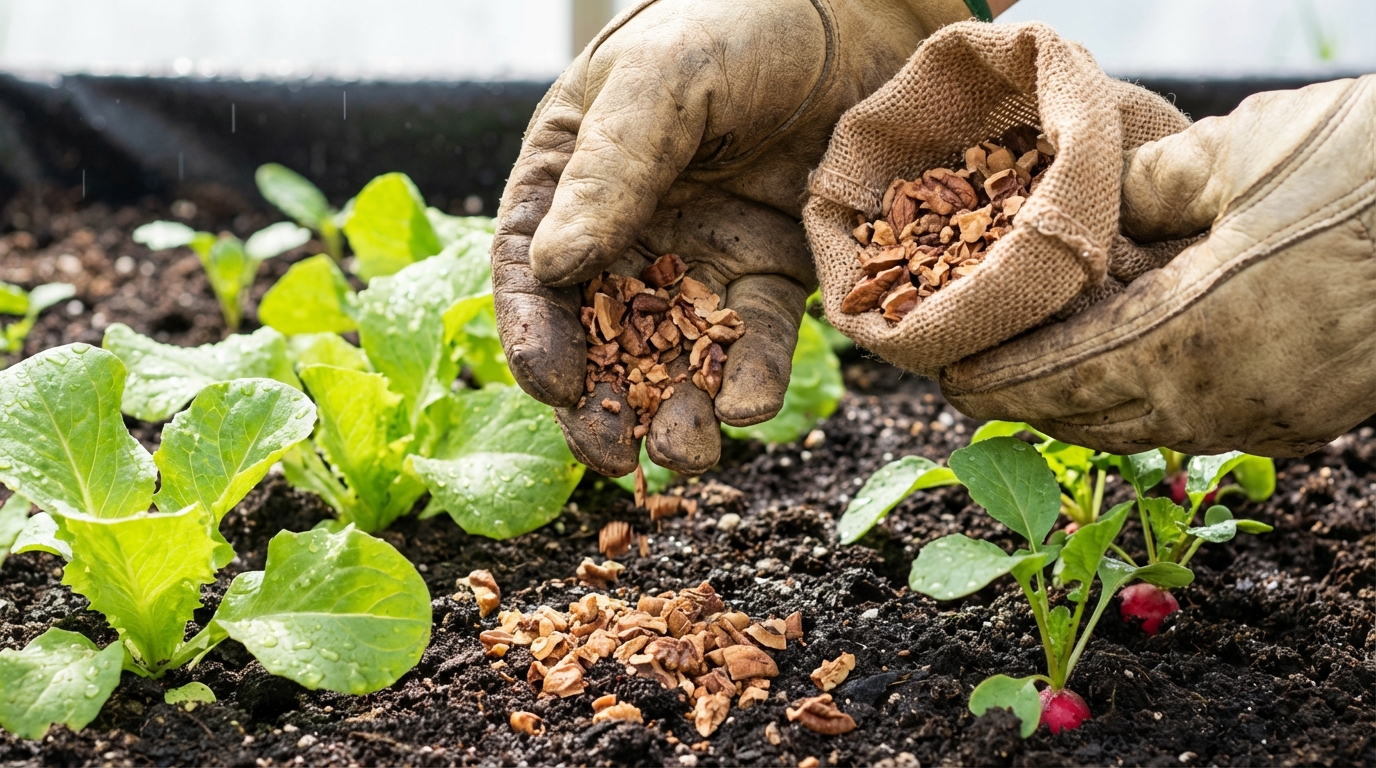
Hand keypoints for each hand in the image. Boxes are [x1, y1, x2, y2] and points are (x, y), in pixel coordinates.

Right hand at [494, 0, 971, 474]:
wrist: (854, 7)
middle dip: (604, 402)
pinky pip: (755, 338)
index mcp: (571, 182)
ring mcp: (701, 256)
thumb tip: (556, 268)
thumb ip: (609, 170)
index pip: (533, 274)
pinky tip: (749, 405)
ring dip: (678, 409)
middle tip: (617, 457)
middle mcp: (628, 230)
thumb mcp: (663, 82)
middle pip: (601, 334)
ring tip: (692, 452)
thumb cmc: (735, 21)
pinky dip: (751, 377)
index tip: (556, 385)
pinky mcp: (772, 271)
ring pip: (676, 352)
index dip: (537, 336)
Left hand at [940, 77, 1375, 457]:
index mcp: (1182, 346)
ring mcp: (1268, 419)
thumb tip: (1094, 211)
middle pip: (1085, 416)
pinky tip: (1133, 351)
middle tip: (976, 371)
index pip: (1050, 380)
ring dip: (1083, 397)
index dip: (990, 377)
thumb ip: (1143, 188)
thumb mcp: (1235, 155)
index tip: (944, 370)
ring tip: (1042, 363)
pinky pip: (1196, 416)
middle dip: (1023, 395)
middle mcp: (1217, 404)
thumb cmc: (1371, 175)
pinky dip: (1145, 391)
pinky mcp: (1307, 416)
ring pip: (1141, 423)